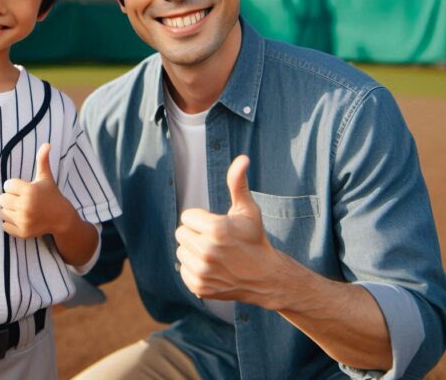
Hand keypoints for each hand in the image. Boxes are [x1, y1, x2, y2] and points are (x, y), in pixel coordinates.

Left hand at [0, 143, 76, 238]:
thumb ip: (43, 160)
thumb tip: (47, 143)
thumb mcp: (46, 177)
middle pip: (1, 199)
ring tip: (20, 209)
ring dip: (8, 210)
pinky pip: (4, 225)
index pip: (7, 185)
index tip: (23, 189)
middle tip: (21, 199)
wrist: (62, 218)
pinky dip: (9, 222)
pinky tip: (20, 218)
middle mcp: (26, 206)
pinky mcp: (22, 232)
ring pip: (1, 212)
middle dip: (10, 197)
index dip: (14, 186)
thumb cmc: (51, 195)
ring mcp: (24, 220)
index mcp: (30, 190)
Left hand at [175, 155, 294, 305]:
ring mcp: (202, 271)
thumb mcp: (248, 209)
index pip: (187, 217)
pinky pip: (182, 269)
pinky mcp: (198, 287)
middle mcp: (207, 251)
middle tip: (216, 241)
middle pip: (181, 233)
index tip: (217, 226)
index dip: (201, 219)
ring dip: (193, 251)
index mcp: (216, 229)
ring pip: (181, 251)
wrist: (265, 276)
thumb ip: (238, 183)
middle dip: (196, 234)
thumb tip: (242, 158)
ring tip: (215, 254)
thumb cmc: (254, 239)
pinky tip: (213, 268)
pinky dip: (194, 268)